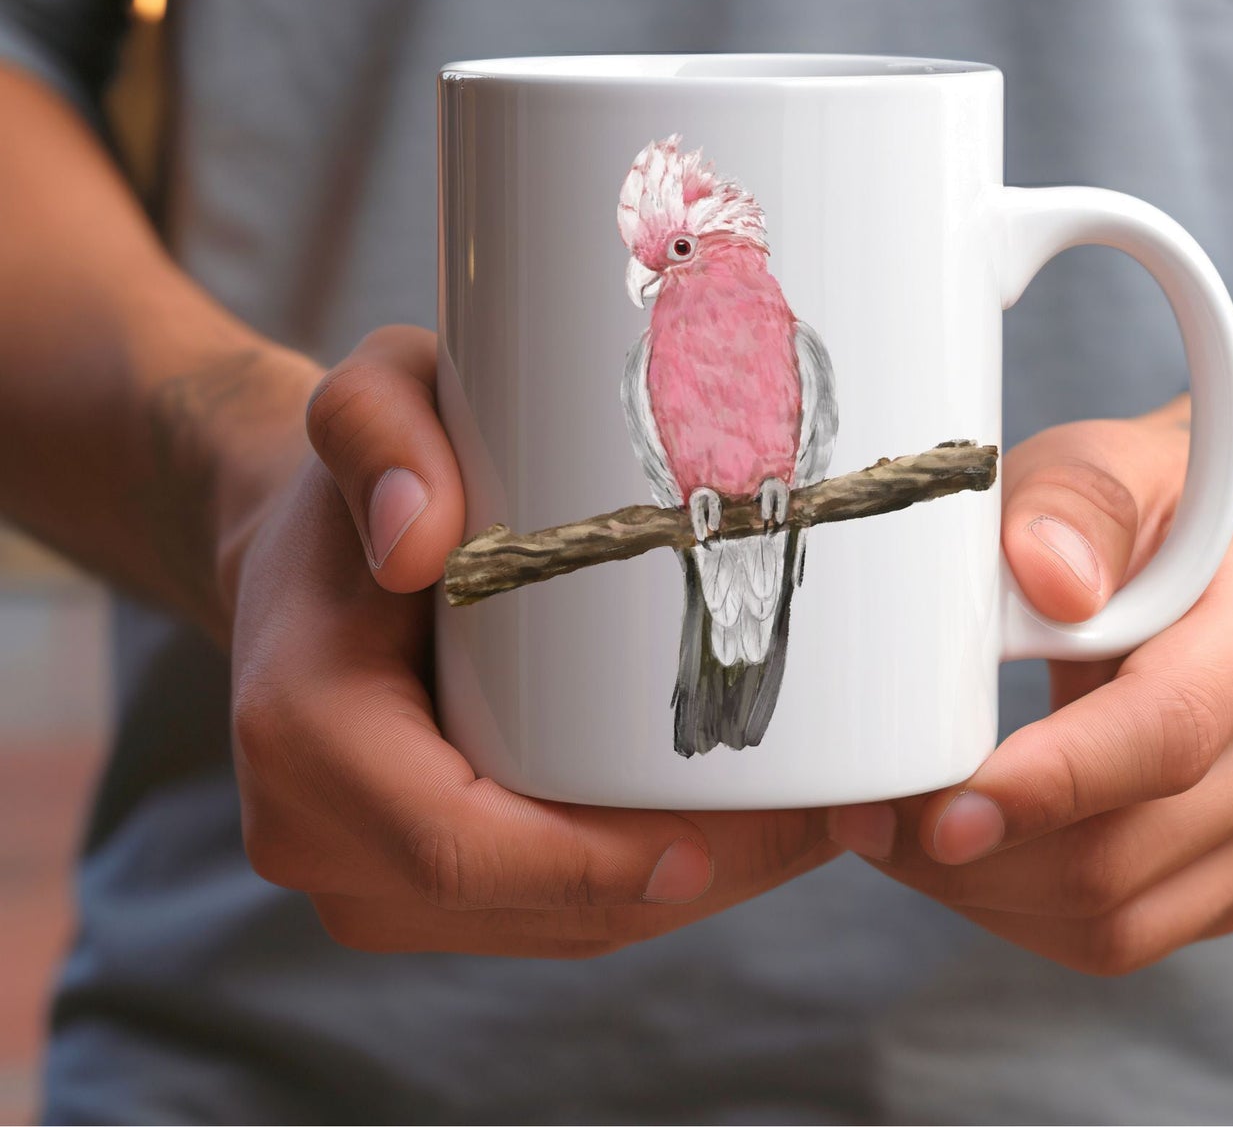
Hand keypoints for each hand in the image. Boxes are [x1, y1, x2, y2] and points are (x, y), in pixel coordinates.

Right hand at [224, 326, 833, 957]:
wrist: (317, 548)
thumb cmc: (366, 473)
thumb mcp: (370, 401)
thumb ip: (375, 432)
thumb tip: (416, 537)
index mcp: (301, 729)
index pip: (454, 846)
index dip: (590, 864)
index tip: (713, 836)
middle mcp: (316, 831)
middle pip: (533, 908)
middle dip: (693, 878)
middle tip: (833, 818)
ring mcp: (364, 877)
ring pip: (555, 929)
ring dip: (692, 891)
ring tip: (814, 821)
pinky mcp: (412, 891)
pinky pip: (545, 918)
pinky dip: (648, 886)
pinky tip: (741, 831)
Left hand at [828, 387, 1232, 974]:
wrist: (1217, 563)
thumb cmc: (1141, 510)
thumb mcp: (1103, 464)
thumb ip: (1075, 501)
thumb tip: (1048, 574)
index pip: (1164, 735)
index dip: (1047, 784)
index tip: (937, 809)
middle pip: (1125, 854)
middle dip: (977, 855)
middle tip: (863, 818)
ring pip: (1116, 921)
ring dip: (980, 894)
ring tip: (889, 832)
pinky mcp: (1230, 872)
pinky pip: (1119, 935)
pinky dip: (1016, 911)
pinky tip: (952, 854)